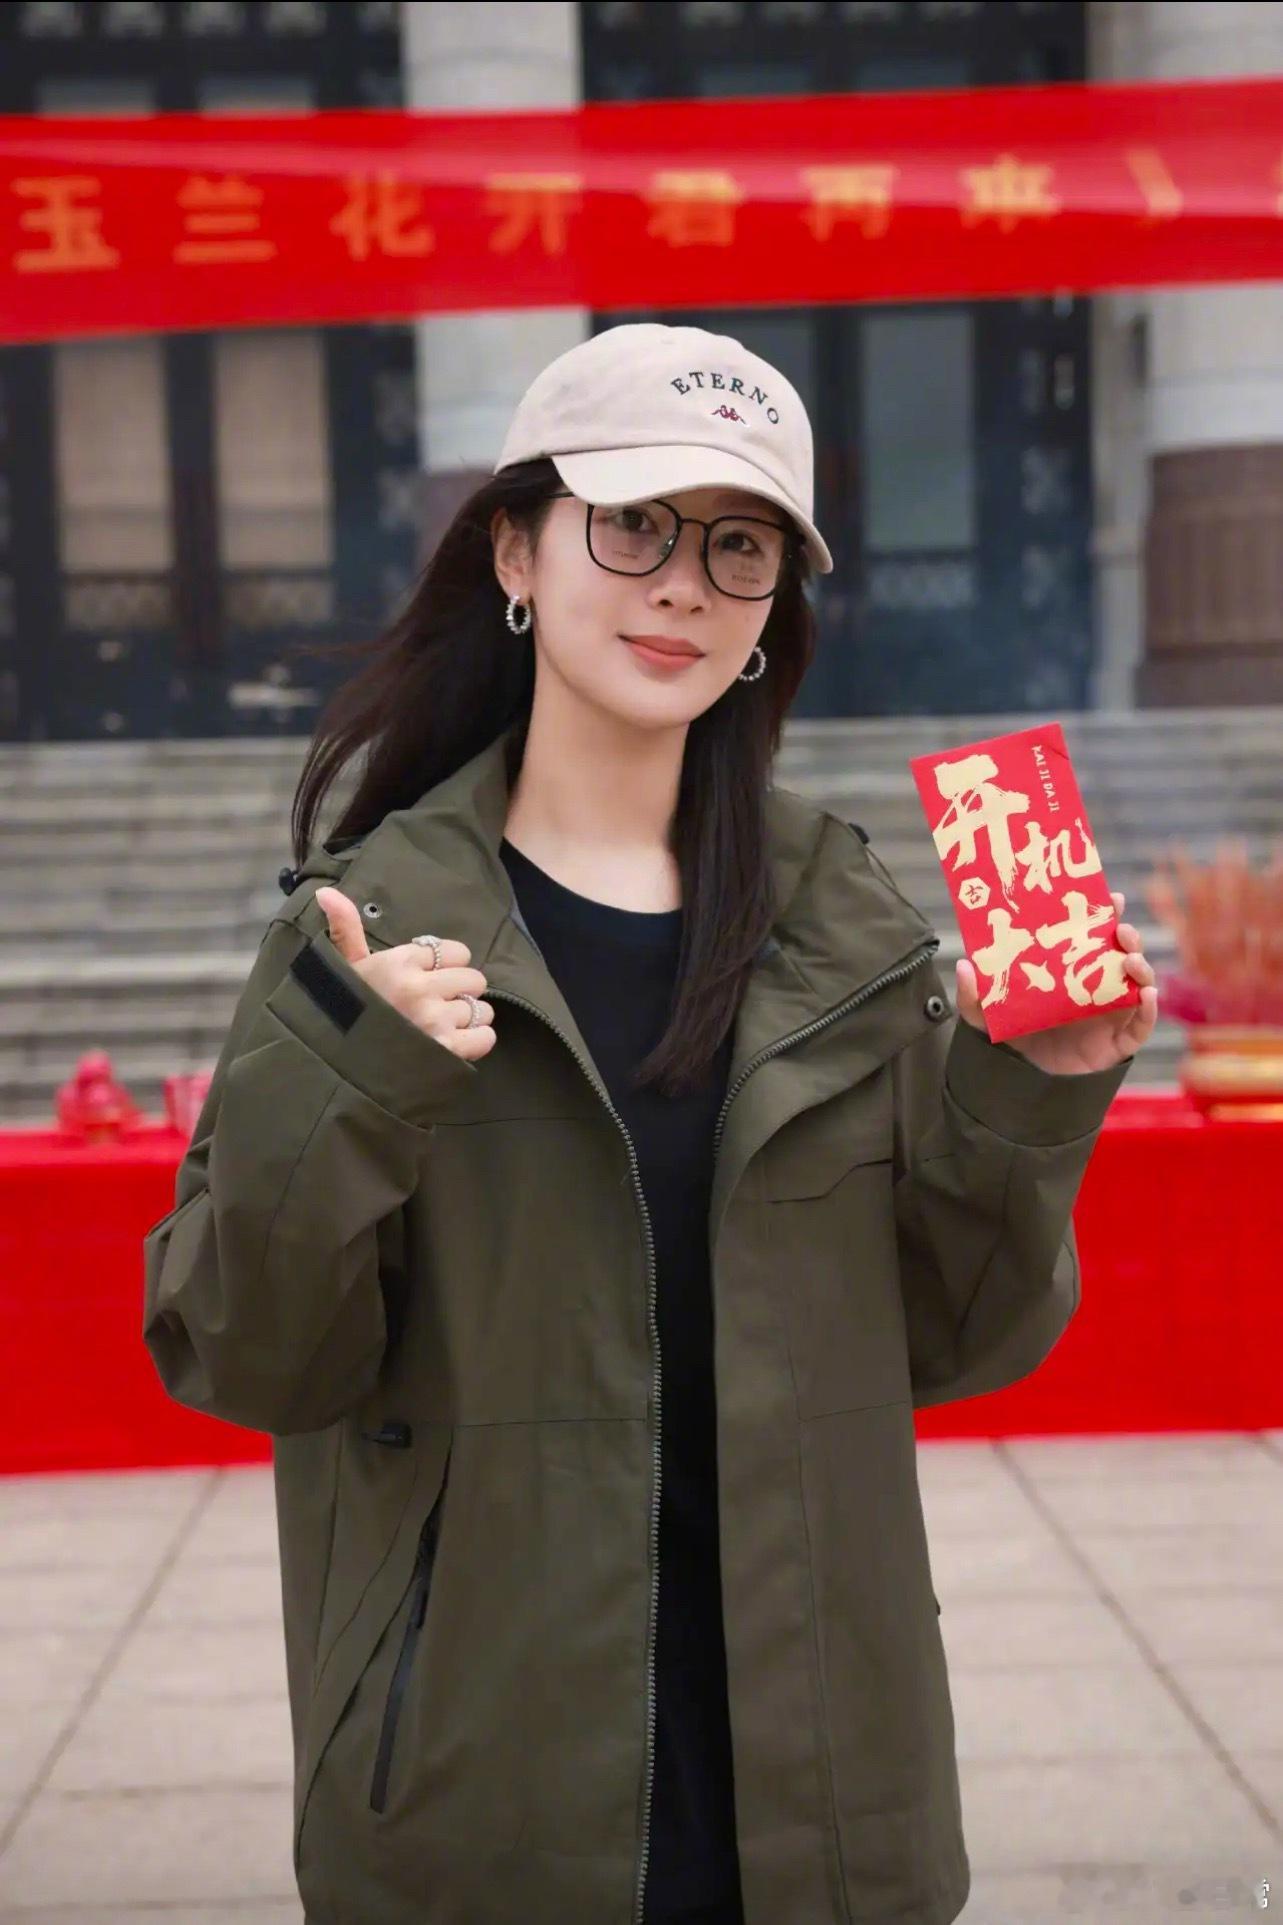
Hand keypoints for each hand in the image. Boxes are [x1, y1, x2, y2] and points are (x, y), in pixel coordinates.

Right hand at [314, 888, 496, 1061]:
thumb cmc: (343, 1012)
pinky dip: (476, 1041)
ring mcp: (435, 1019)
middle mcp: (419, 987)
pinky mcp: (447, 1050)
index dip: (445, 966)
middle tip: (437, 1005)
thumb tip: (325, 891)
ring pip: (480, 1009)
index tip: (428, 979)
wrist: (336, 1066)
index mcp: (399, 962)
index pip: (455, 952)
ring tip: (440, 1027)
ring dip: (467, 1019)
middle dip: (459, 991)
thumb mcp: (344, 967)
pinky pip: (485, 1036)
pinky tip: (455, 1044)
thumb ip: (346, 927)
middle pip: (473, 979)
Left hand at [953, 890, 1157, 1075]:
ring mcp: (1112, 1014)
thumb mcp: (986, 1016)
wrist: (1025, 1083)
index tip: (1109, 898)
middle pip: (1123, 954)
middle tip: (1120, 928)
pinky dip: (1151, 1009)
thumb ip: (973, 995)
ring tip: (1129, 960)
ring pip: (1139, 983)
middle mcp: (1097, 986)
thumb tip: (963, 965)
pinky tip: (1148, 995)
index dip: (1106, 916)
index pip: (1094, 937)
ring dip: (1141, 967)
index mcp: (1072, 970)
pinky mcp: (1119, 1042)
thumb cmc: (1013, 1040)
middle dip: (1128, 937)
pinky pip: (1143, 1025)